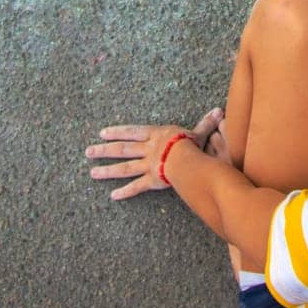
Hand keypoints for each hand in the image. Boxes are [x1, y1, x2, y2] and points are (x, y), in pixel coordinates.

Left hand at [86, 107, 223, 200]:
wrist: (188, 159)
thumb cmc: (193, 144)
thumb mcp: (198, 131)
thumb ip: (205, 124)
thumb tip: (219, 111)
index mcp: (156, 135)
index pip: (132, 132)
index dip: (118, 132)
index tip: (102, 133)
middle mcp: (147, 149)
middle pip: (122, 149)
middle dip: (104, 150)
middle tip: (88, 152)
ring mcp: (148, 165)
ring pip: (124, 167)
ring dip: (107, 170)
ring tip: (92, 172)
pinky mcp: (152, 180)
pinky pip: (137, 187)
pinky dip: (125, 192)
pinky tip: (113, 196)